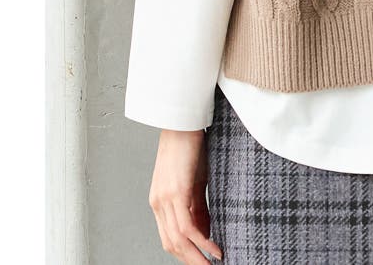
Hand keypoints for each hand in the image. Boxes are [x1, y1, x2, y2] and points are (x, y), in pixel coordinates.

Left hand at [148, 128, 223, 262]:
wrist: (183, 121)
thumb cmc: (190, 146)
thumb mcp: (195, 180)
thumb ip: (196, 206)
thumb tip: (204, 230)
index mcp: (160, 201)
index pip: (169, 237)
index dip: (185, 253)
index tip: (202, 261)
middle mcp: (158, 204)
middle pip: (172, 244)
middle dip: (191, 261)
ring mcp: (165, 199)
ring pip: (178, 240)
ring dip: (196, 257)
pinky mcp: (176, 192)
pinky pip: (187, 227)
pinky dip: (202, 242)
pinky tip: (214, 250)